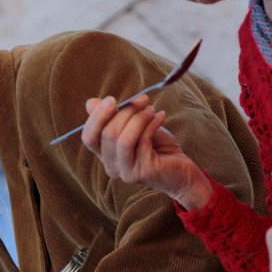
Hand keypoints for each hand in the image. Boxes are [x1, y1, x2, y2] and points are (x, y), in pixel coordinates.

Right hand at [81, 96, 212, 208]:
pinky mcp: (143, 172)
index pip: (89, 137)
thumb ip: (113, 117)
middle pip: (107, 134)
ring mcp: (126, 172)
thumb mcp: (134, 127)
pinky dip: (151, 124)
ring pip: (122, 139)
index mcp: (105, 155)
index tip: (112, 99)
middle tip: (143, 100)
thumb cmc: (158, 147)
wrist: (182, 170)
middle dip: (125, 111)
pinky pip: (142, 142)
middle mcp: (111, 166)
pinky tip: (160, 117)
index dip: (97, 117)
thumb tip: (90, 103)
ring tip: (152, 110)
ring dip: (138, 118)